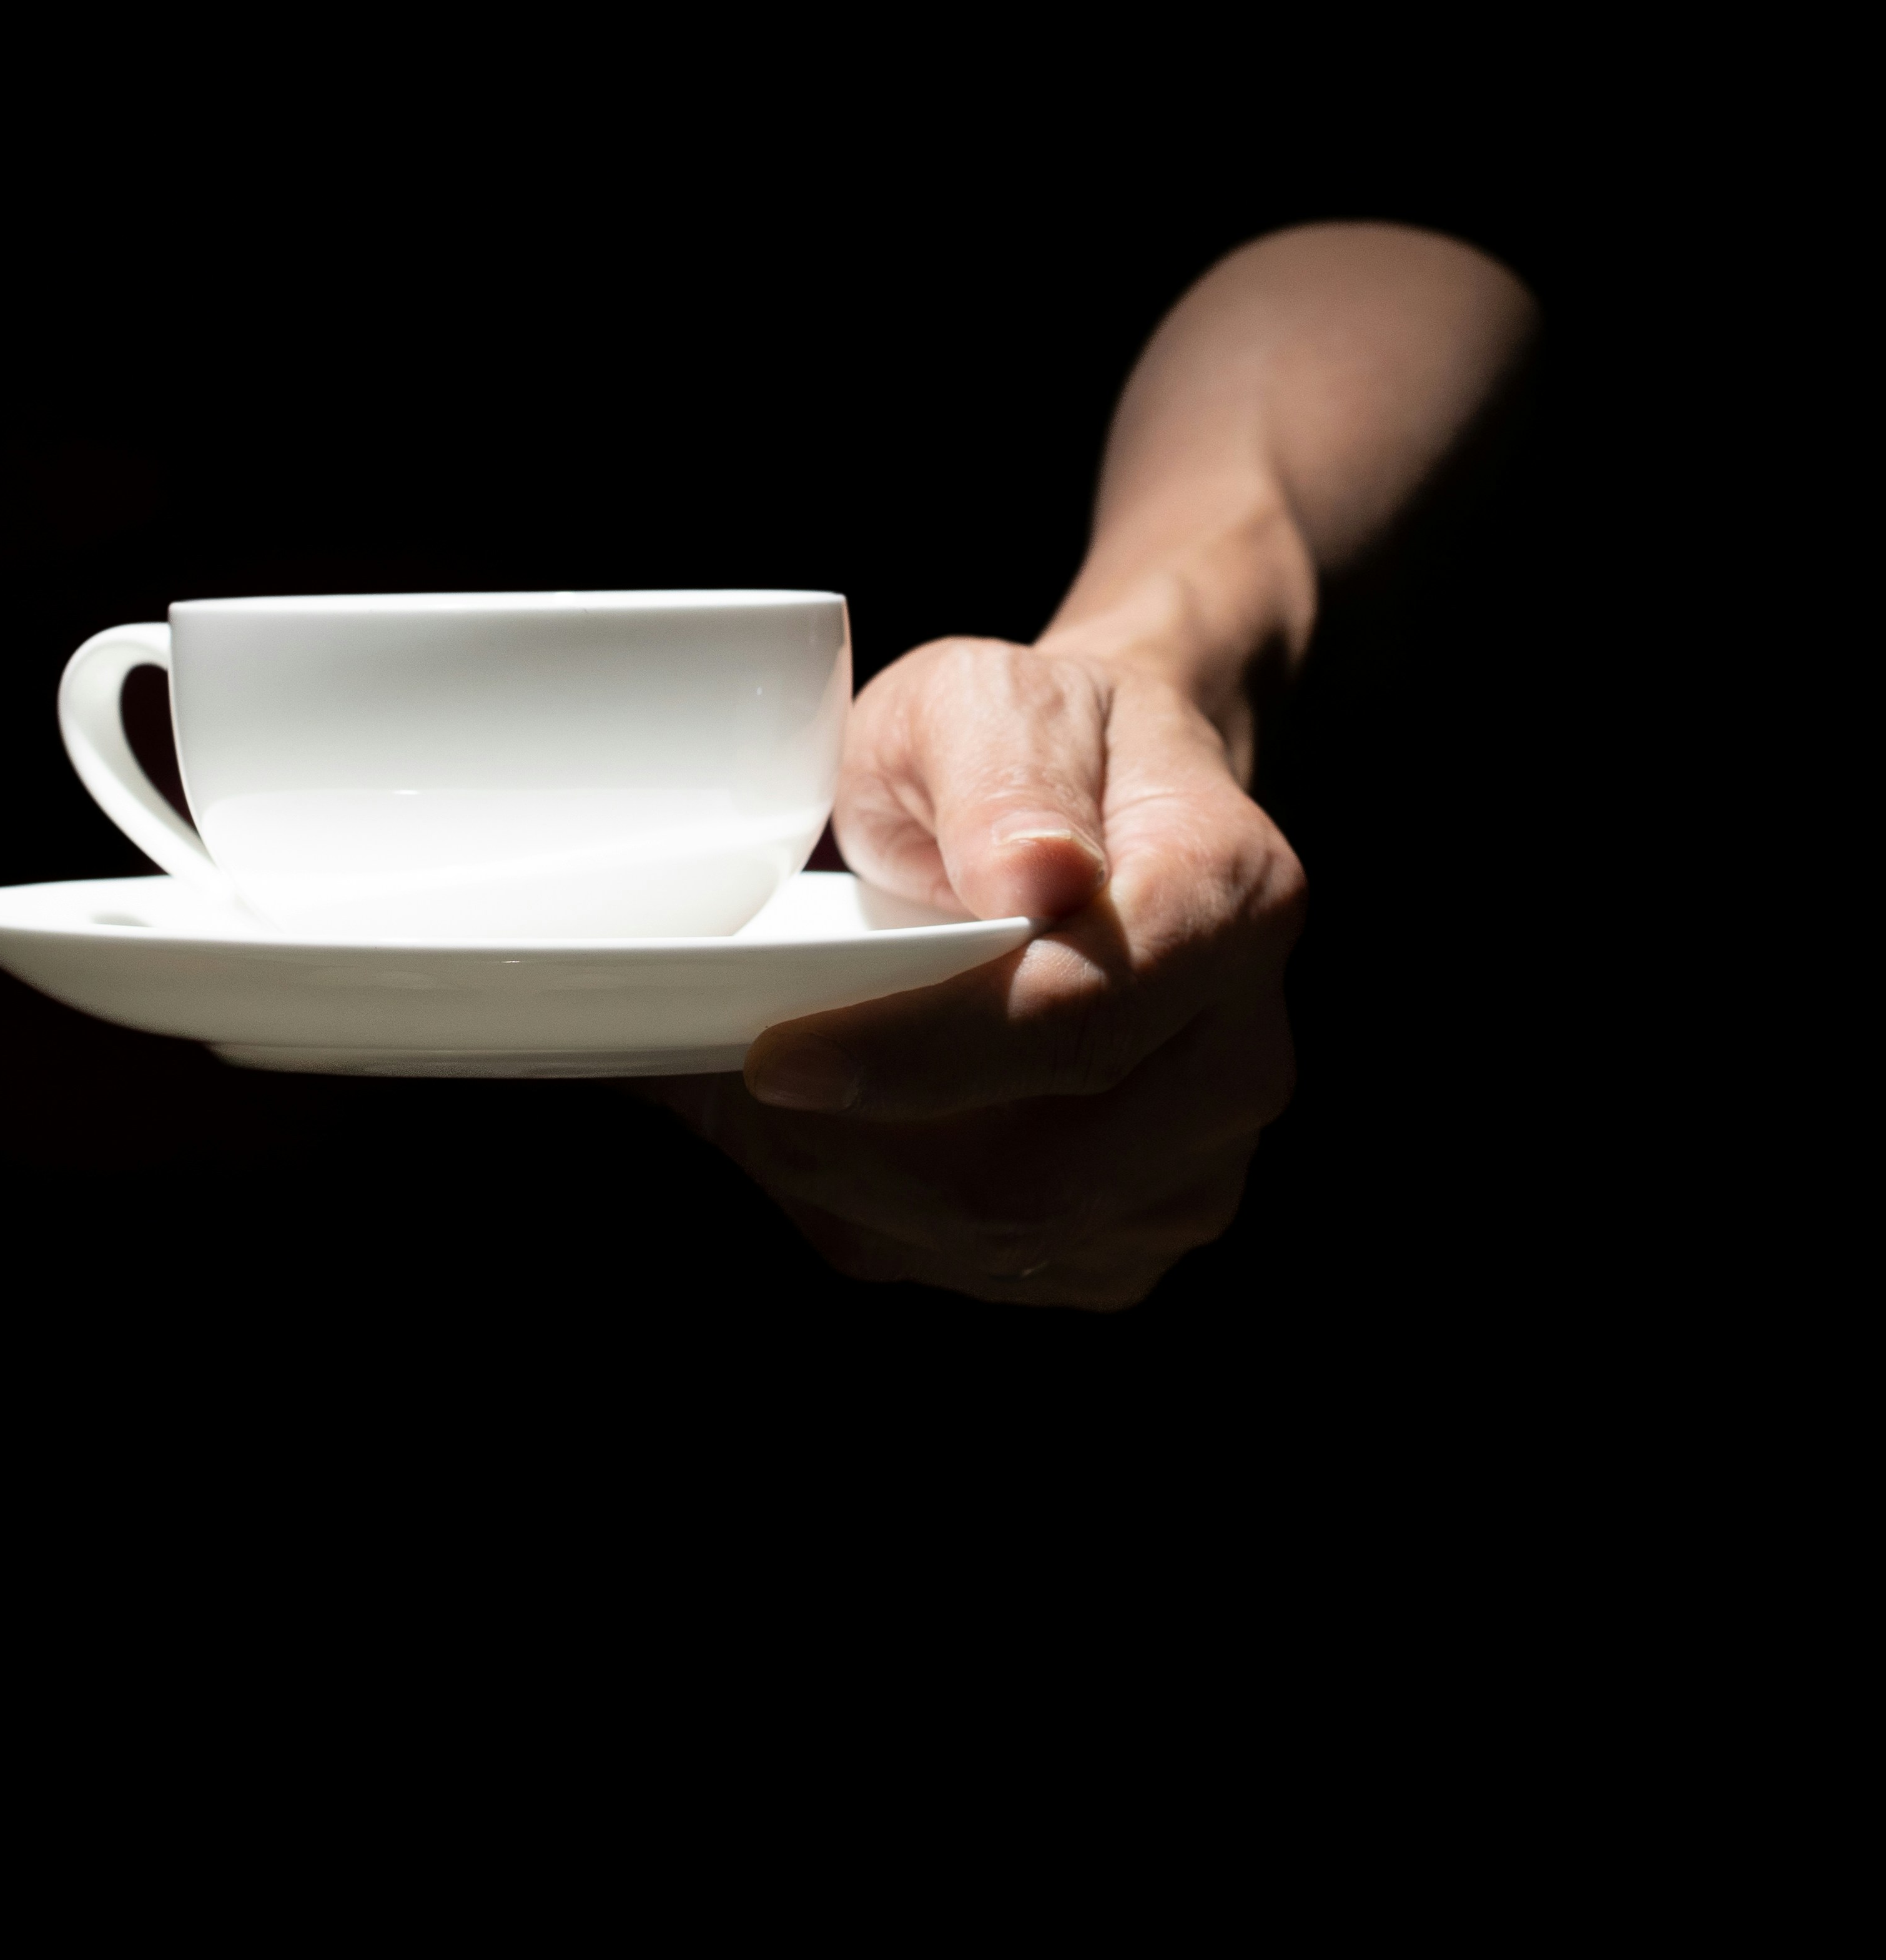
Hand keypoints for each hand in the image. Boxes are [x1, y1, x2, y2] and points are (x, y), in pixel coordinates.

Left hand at [654, 625, 1305, 1308]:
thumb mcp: (994, 694)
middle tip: (719, 1076)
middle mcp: (1239, 1054)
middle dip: (849, 1139)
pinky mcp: (1138, 1232)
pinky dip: (872, 1209)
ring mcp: (1200, 1164)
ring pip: (997, 1237)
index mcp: (1228, 898)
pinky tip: (821, 1127)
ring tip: (749, 1091)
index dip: (916, 1052)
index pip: (1076, 1019)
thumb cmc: (1039, 733)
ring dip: (840, 1180)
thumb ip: (1004, 775)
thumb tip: (1031, 877)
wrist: (1108, 794)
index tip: (776, 1054)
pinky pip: (985, 1265)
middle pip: (1033, 1167)